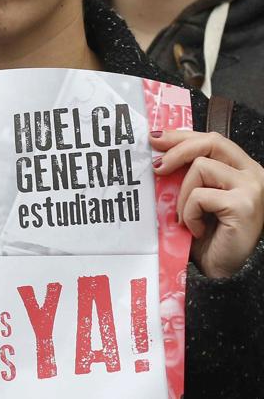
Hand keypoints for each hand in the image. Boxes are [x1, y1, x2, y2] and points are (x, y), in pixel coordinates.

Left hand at [152, 130, 263, 278]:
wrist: (221, 271)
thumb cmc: (208, 236)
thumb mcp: (195, 198)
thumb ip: (186, 176)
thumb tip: (156, 155)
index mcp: (242, 169)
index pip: (213, 140)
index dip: (182, 136)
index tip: (155, 138)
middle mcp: (253, 174)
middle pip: (211, 142)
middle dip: (177, 150)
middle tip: (156, 168)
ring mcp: (252, 188)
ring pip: (200, 167)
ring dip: (182, 194)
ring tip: (186, 218)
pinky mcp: (244, 204)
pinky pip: (200, 195)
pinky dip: (190, 212)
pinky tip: (196, 230)